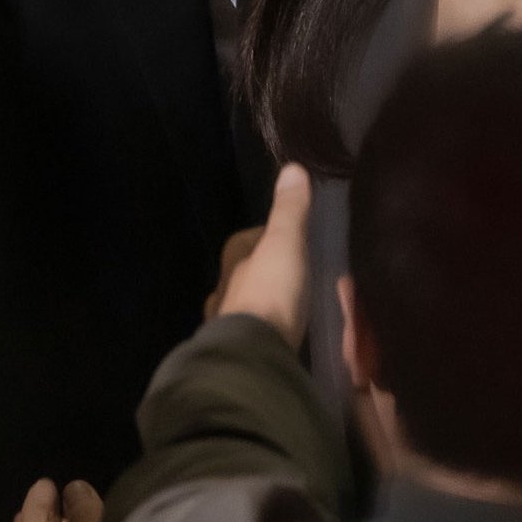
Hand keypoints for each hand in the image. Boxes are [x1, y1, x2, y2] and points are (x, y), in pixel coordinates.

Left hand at [216, 164, 311, 349]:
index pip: (251, 238)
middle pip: (248, 271)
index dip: (272, 237)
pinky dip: (266, 330)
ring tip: (293, 307)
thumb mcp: (286, 243)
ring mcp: (227, 320)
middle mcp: (224, 286)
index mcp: (234, 256)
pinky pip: (254, 332)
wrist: (253, 354)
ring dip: (264, 303)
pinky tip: (282, 335)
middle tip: (298, 276)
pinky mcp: (238, 349)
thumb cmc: (270, 291)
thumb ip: (290, 210)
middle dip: (266, 272)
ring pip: (247, 303)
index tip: (296, 242)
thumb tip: (292, 167)